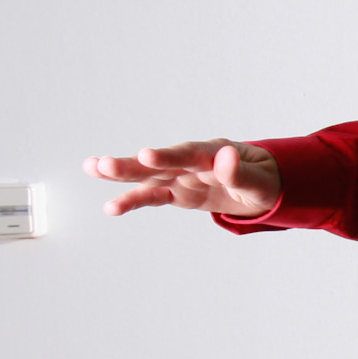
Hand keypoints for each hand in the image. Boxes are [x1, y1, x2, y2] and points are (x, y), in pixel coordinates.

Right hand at [84, 140, 281, 218]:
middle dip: (132, 165)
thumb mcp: (261, 179)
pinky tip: (110, 206)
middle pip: (159, 163)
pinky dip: (133, 200)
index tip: (147, 155)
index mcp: (213, 152)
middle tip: (103, 165)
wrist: (262, 185)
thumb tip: (227, 157)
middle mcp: (191, 162)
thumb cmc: (264, 179)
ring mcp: (181, 177)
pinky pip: (153, 196)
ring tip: (93, 170)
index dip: (168, 156)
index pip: (188, 153)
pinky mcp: (177, 192)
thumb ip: (241, 172)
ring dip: (122, 176)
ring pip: (148, 176)